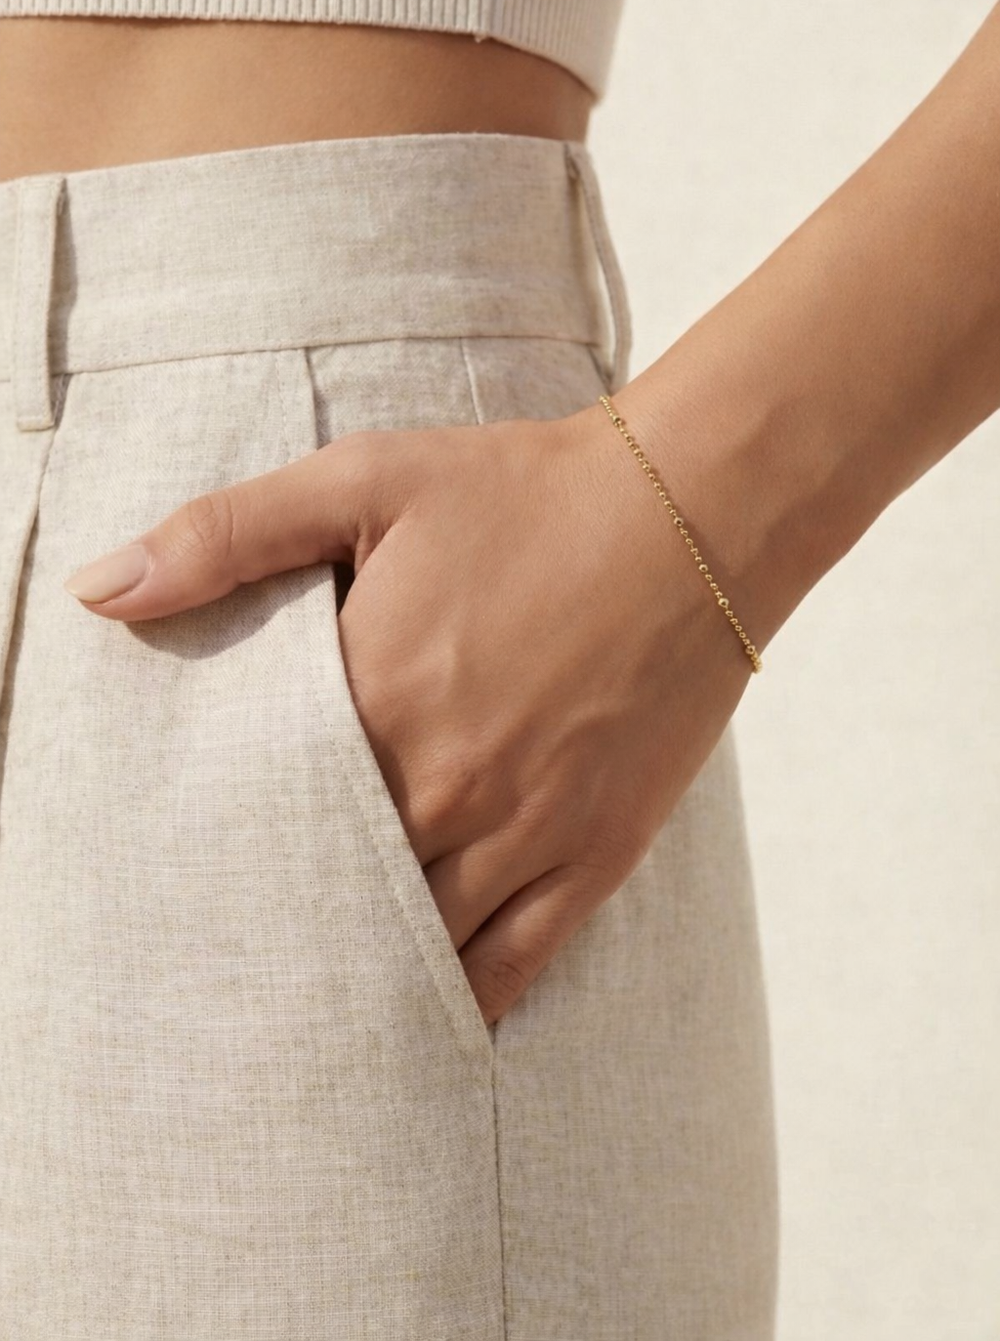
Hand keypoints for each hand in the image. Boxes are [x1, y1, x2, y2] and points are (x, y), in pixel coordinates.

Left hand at [62, 400, 752, 1024]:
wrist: (691, 511)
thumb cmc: (525, 489)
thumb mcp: (366, 480)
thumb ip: (228, 535)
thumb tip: (102, 589)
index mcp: (374, 699)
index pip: (261, 814)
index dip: (219, 854)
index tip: (182, 879)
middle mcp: (442, 784)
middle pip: (331, 894)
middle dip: (280, 925)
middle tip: (230, 956)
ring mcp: (524, 830)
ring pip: (414, 944)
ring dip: (358, 976)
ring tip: (304, 1011)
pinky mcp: (595, 852)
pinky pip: (515, 962)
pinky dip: (461, 1001)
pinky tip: (423, 1022)